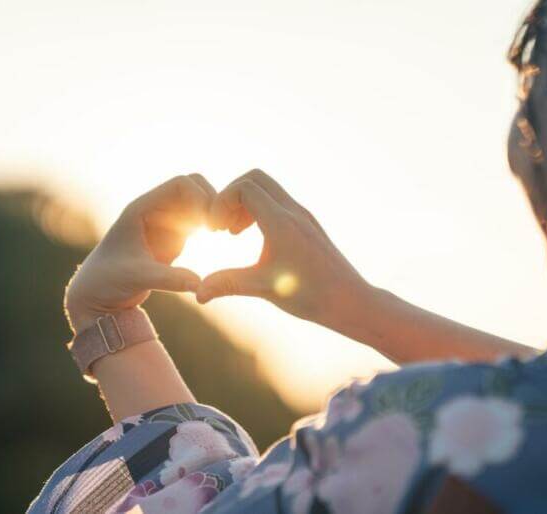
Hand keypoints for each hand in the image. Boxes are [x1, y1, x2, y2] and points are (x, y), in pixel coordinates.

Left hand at [65, 174, 215, 332]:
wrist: (97, 293)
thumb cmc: (107, 281)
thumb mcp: (138, 279)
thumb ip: (168, 279)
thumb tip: (199, 284)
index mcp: (142, 208)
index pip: (180, 184)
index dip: (200, 198)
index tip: (209, 224)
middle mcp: (155, 209)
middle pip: (194, 185)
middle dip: (211, 200)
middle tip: (220, 227)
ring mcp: (165, 222)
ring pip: (198, 201)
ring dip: (213, 212)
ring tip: (223, 233)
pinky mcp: (173, 237)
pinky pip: (198, 220)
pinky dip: (210, 225)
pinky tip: (216, 242)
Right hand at [196, 169, 370, 323]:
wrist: (351, 301)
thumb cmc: (311, 296)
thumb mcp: (264, 289)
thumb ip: (227, 284)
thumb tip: (196, 294)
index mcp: (281, 222)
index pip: (244, 188)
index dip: (221, 202)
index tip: (215, 230)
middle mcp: (294, 212)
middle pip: (256, 178)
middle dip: (231, 196)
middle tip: (221, 226)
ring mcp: (303, 216)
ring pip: (268, 189)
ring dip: (245, 203)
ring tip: (232, 233)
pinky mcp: (308, 224)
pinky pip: (278, 202)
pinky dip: (259, 211)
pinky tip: (253, 238)